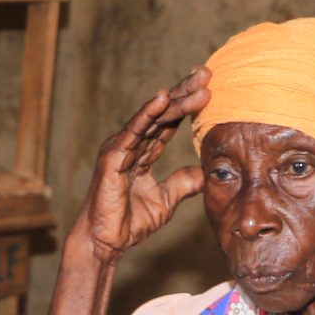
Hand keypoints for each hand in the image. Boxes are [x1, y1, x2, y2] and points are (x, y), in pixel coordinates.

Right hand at [68, 68, 211, 264]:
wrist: (105, 242)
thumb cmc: (128, 223)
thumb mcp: (166, 200)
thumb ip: (183, 183)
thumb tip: (206, 173)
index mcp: (143, 153)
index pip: (168, 123)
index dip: (187, 106)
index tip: (209, 88)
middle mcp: (131, 145)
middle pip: (163, 113)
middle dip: (185, 92)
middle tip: (208, 73)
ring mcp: (121, 148)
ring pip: (153, 117)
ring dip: (176, 97)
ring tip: (198, 81)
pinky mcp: (112, 156)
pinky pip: (134, 130)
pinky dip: (148, 112)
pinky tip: (164, 97)